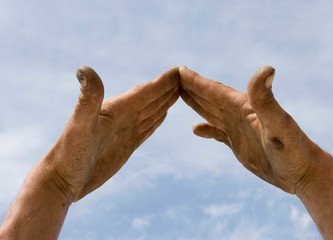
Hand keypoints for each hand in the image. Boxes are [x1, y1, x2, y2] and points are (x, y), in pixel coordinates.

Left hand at [47, 66, 179, 201]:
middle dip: (168, 88)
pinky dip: (156, 119)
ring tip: (179, 92)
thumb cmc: (68, 155)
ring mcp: (125, 131)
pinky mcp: (126, 145)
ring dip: (165, 101)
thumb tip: (84, 69)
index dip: (163, 82)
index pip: (145, 91)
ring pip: (150, 111)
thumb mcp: (79, 127)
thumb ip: (87, 99)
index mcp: (116, 109)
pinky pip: (146, 127)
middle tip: (187, 77)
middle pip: (151, 98)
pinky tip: (162, 114)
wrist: (62, 179)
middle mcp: (122, 116)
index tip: (180, 70)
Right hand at [179, 66, 323, 193]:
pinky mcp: (238, 143)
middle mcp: (239, 114)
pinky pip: (217, 133)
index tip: (179, 70)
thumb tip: (267, 68)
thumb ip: (266, 100)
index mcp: (245, 106)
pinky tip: (196, 129)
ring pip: (211, 112)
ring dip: (196, 103)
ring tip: (180, 94)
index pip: (215, 90)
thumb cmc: (293, 150)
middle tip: (172, 78)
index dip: (196, 81)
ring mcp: (238, 129)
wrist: (302, 173)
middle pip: (209, 98)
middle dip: (191, 88)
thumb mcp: (278, 125)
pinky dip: (206, 129)